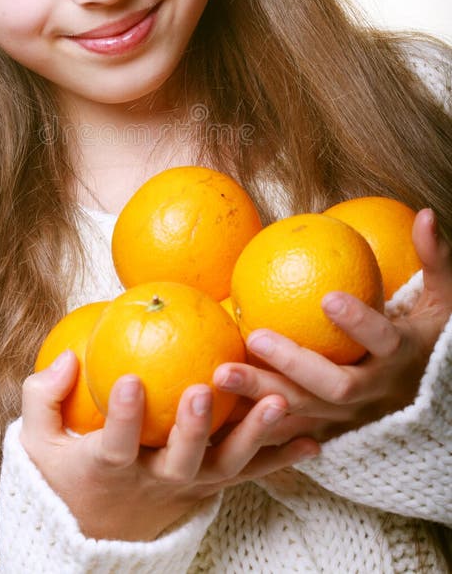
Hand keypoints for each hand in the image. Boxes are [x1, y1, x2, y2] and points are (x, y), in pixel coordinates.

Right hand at [19, 351, 318, 541]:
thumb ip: (42, 398)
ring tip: (277, 403)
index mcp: (108, 469)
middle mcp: (154, 482)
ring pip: (225, 466)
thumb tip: (66, 356)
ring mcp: (189, 487)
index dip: (123, 417)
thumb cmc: (65, 475)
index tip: (130, 380)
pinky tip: (313, 439)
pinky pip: (249, 473)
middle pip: (180, 461)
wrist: (97, 531)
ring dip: (253, 436)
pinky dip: (280, 459)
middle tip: (203, 390)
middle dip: (192, 428)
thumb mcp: (38, 444)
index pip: (114, 444)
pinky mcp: (212, 487)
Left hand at [214, 208, 451, 442]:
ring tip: (220, 372)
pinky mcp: (329, 431)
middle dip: (294, 364)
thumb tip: (424, 213)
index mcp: (402, 356)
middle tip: (256, 337)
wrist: (438, 407)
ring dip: (260, 395)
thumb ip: (434, 259)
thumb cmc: (432, 339)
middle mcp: (377, 393)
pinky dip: (254, 425)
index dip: (358, 322)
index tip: (327, 296)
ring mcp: (352, 419)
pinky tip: (216, 407)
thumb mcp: (444, 301)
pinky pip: (288, 431)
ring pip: (304, 414)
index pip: (382, 341)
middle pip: (335, 387)